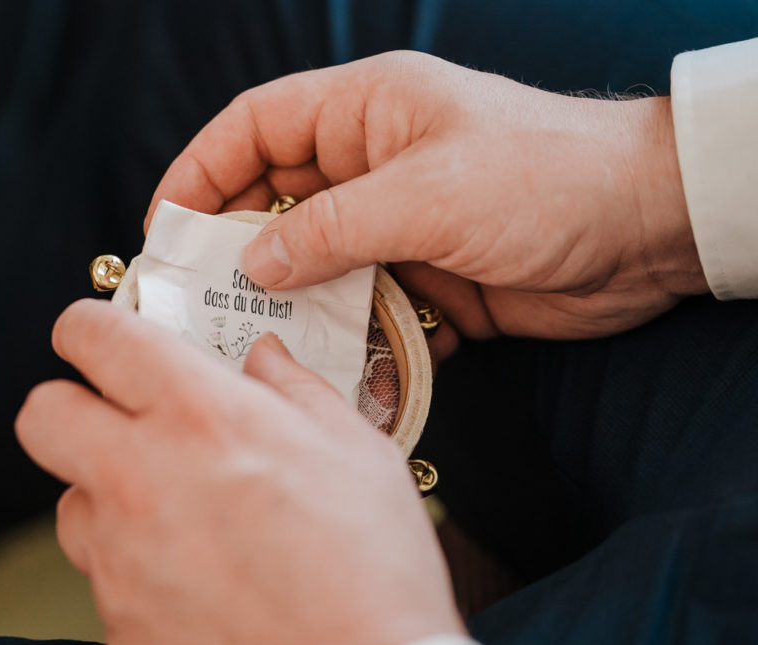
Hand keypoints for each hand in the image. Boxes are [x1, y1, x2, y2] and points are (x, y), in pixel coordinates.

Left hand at [16, 299, 461, 644]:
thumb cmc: (372, 574)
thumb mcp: (359, 454)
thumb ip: (298, 389)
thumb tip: (265, 358)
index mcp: (203, 419)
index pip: (97, 336)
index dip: (90, 324)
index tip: (104, 333)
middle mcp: (141, 480)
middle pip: (43, 413)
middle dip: (72, 402)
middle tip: (123, 416)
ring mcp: (120, 559)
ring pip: (69, 500)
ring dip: (106, 493)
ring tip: (174, 509)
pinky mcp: (117, 624)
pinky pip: (102, 574)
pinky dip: (132, 563)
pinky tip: (194, 575)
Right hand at [147, 51, 708, 342]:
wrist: (645, 231)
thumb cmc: (545, 179)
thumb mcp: (427, 195)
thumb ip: (332, 230)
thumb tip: (255, 264)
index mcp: (364, 113)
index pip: (254, 128)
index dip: (200, 171)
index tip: (165, 227)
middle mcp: (370, 166)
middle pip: (273, 202)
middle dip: (232, 249)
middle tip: (194, 301)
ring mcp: (394, 225)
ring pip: (312, 264)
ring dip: (286, 303)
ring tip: (248, 345)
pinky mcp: (421, 279)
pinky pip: (358, 307)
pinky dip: (341, 336)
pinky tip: (324, 366)